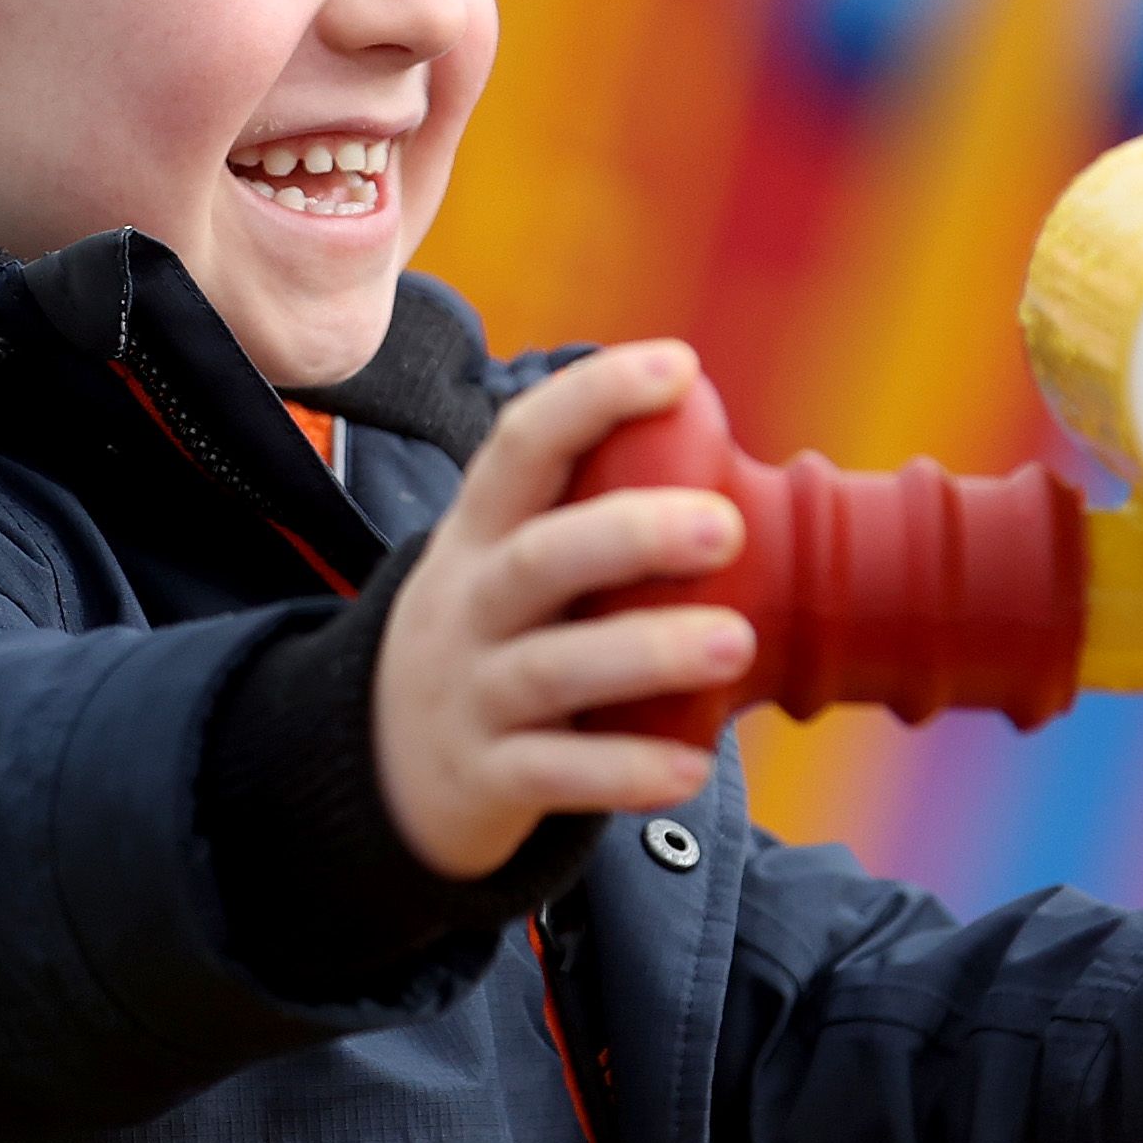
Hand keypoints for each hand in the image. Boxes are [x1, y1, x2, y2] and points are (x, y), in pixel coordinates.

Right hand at [373, 341, 755, 878]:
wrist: (386, 765)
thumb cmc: (497, 637)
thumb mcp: (512, 564)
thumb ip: (600, 522)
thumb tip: (755, 482)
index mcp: (482, 531)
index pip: (523, 444)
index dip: (593, 399)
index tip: (676, 366)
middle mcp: (468, 604)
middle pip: (537, 558)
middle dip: (629, 535)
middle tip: (724, 527)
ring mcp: (470, 693)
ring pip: (551, 669)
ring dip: (645, 652)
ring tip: (734, 642)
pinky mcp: (483, 776)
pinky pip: (551, 774)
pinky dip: (621, 772)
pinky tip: (688, 770)